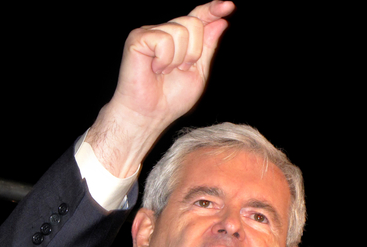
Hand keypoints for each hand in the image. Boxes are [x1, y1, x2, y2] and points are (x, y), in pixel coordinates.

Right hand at [88, 1, 234, 177]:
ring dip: (177, 59)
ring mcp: (150, 33)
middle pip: (194, 23)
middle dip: (193, 53)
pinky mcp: (138, 38)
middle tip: (178, 71)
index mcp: (181, 41)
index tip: (229, 6)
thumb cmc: (171, 100)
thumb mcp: (199, 74)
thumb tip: (220, 21)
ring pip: (180, 31)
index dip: (213, 10)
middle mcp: (165, 32)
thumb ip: (208, 48)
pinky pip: (164, 40)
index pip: (199, 17)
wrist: (149, 115)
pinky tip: (154, 70)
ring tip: (164, 73)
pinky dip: (164, 60)